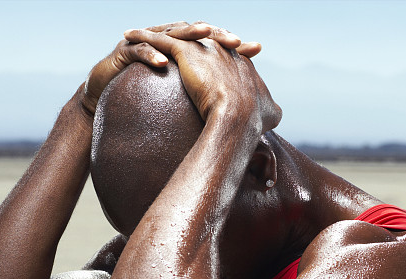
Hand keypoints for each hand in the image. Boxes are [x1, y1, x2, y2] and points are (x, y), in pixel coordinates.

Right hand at [82, 21, 258, 115]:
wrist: (105, 96)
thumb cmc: (147, 99)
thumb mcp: (181, 102)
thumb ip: (208, 105)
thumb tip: (245, 118)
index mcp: (184, 52)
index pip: (213, 43)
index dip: (233, 44)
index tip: (256, 48)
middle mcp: (168, 42)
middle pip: (196, 33)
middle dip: (216, 34)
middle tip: (234, 39)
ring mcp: (146, 43)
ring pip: (169, 34)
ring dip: (187, 35)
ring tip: (203, 35)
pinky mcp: (124, 52)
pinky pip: (138, 52)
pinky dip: (150, 56)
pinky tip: (162, 63)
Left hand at [123, 24, 280, 132]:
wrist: (240, 117)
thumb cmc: (253, 120)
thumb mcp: (270, 114)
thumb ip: (272, 110)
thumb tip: (276, 114)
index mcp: (240, 63)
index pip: (225, 53)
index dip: (213, 54)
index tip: (204, 58)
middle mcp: (223, 50)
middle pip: (200, 39)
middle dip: (186, 37)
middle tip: (170, 39)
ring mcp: (204, 48)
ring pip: (176, 35)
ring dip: (157, 32)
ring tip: (140, 34)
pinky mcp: (186, 51)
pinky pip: (159, 39)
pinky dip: (144, 37)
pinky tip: (129, 36)